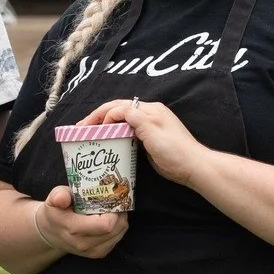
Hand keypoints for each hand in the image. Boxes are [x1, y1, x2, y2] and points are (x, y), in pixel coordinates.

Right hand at [31, 184, 129, 259]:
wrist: (51, 232)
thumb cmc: (55, 212)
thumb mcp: (53, 199)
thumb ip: (59, 196)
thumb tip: (62, 198)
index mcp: (74, 229)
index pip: (105, 225)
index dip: (113, 211)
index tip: (110, 199)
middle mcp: (84, 244)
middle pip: (116, 228)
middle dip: (119, 212)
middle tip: (114, 201)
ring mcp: (93, 251)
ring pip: (120, 232)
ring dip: (120, 219)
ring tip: (111, 209)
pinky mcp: (99, 254)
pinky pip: (117, 238)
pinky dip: (117, 227)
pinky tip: (109, 219)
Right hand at [84, 96, 208, 187]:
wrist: (192, 166)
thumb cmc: (173, 149)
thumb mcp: (152, 129)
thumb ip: (133, 117)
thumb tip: (116, 112)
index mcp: (149, 109)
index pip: (119, 106)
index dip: (102, 115)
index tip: (88, 128)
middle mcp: (148, 115)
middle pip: (118, 111)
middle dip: (98, 118)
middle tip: (81, 128)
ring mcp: (148, 128)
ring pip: (121, 122)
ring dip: (105, 126)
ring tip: (89, 135)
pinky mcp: (148, 140)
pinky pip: (127, 133)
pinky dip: (114, 135)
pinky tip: (106, 143)